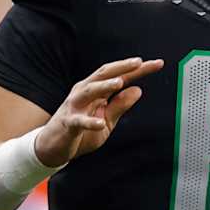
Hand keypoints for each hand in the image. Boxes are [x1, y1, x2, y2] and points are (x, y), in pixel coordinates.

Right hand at [32, 57, 163, 167]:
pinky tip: (100, 123)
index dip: (138, 69)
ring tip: (120, 83)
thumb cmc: (80, 132)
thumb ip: (120, 106)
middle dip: (122, 67)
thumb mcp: (107, 121)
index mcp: (96, 91)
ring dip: (104, 86)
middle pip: (103, 74)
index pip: (119, 76)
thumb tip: (138, 90)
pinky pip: (79, 121)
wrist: (52, 147)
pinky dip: (90, 122)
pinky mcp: (68, 123)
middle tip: (140, 62)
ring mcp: (75, 106)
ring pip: (89, 91)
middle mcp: (84, 92)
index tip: (157, 64)